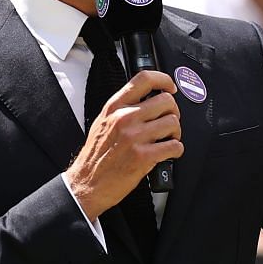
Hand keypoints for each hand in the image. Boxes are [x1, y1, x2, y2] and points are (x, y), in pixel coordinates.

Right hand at [65, 70, 181, 218]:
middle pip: (165, 100)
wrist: (87, 184)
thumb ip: (121, 109)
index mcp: (114, 108)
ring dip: (175, 132)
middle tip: (168, 121)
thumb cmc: (95, 157)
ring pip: (173, 122)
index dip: (163, 80)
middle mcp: (124, 118)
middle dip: (172, 111)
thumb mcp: (101, 123)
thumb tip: (145, 99)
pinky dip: (176, 150)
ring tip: (168, 139)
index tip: (169, 87)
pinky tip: (168, 152)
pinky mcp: (144, 157)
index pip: (144, 79)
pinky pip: (174, 146)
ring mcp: (135, 137)